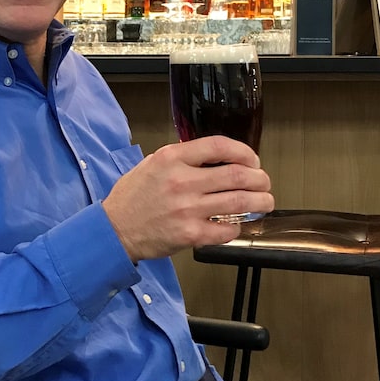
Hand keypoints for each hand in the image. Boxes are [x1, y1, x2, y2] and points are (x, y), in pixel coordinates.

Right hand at [102, 136, 273, 262]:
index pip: (220, 146)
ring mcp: (187, 209)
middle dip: (260, 178)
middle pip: (237, 174)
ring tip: (265, 202)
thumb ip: (182, 157)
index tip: (253, 159)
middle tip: (264, 182)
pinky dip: (237, 226)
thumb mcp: (152, 164)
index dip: (244, 151)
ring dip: (260, 202)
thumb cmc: (132, 198)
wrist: (114, 230)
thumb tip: (215, 156)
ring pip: (239, 202)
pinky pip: (226, 229)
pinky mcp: (189, 234)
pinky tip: (236, 224)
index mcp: (172, 159)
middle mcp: (182, 181)